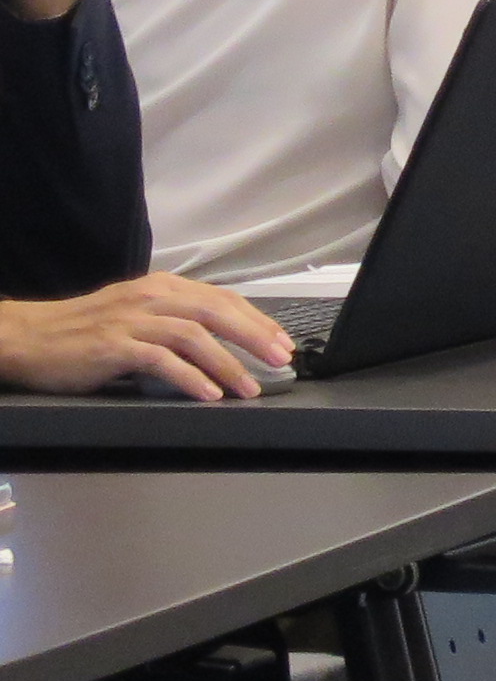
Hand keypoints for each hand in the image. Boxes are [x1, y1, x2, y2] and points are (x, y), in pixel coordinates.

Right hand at [0, 273, 295, 397]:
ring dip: (228, 364)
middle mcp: (153, 297)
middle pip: (218, 312)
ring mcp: (133, 320)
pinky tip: (208, 394)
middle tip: (281, 361)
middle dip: (255, 337)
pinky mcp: (114, 346)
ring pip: (195, 336)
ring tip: (249, 387)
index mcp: (163, 286)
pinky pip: (162, 360)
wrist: (30, 336)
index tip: (281, 342)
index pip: (223, 299)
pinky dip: (190, 378)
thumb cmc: (83, 330)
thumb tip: (219, 338)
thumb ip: (173, 317)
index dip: (257, 320)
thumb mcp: (136, 312)